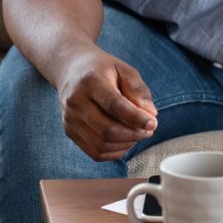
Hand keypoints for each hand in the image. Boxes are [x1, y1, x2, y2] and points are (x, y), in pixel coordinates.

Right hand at [55, 46, 157, 160]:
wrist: (71, 69)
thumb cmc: (102, 69)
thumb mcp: (124, 69)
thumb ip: (139, 90)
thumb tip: (150, 114)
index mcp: (91, 82)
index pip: (114, 105)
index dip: (135, 118)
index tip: (153, 123)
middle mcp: (76, 102)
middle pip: (107, 129)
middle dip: (134, 134)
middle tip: (149, 129)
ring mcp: (70, 119)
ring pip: (101, 145)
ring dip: (126, 144)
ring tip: (139, 134)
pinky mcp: (69, 132)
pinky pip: (95, 152)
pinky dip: (115, 152)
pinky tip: (126, 141)